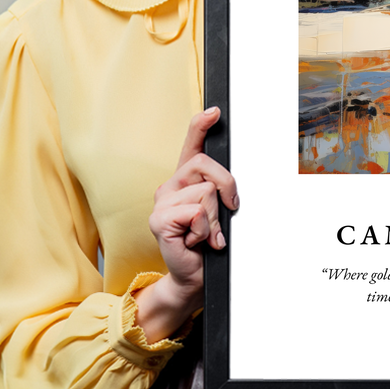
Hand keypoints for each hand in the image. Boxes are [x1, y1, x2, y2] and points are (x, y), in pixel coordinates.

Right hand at [134, 107, 238, 341]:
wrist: (194, 276)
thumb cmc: (207, 244)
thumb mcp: (219, 212)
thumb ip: (220, 192)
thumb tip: (230, 184)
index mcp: (185, 180)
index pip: (191, 145)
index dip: (201, 125)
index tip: (215, 111)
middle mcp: (170, 186)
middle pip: (206, 165)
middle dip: (227, 187)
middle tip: (227, 211)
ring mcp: (161, 202)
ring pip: (206, 192)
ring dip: (215, 218)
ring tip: (206, 234)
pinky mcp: (159, 220)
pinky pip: (196, 212)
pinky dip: (205, 230)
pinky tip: (196, 241)